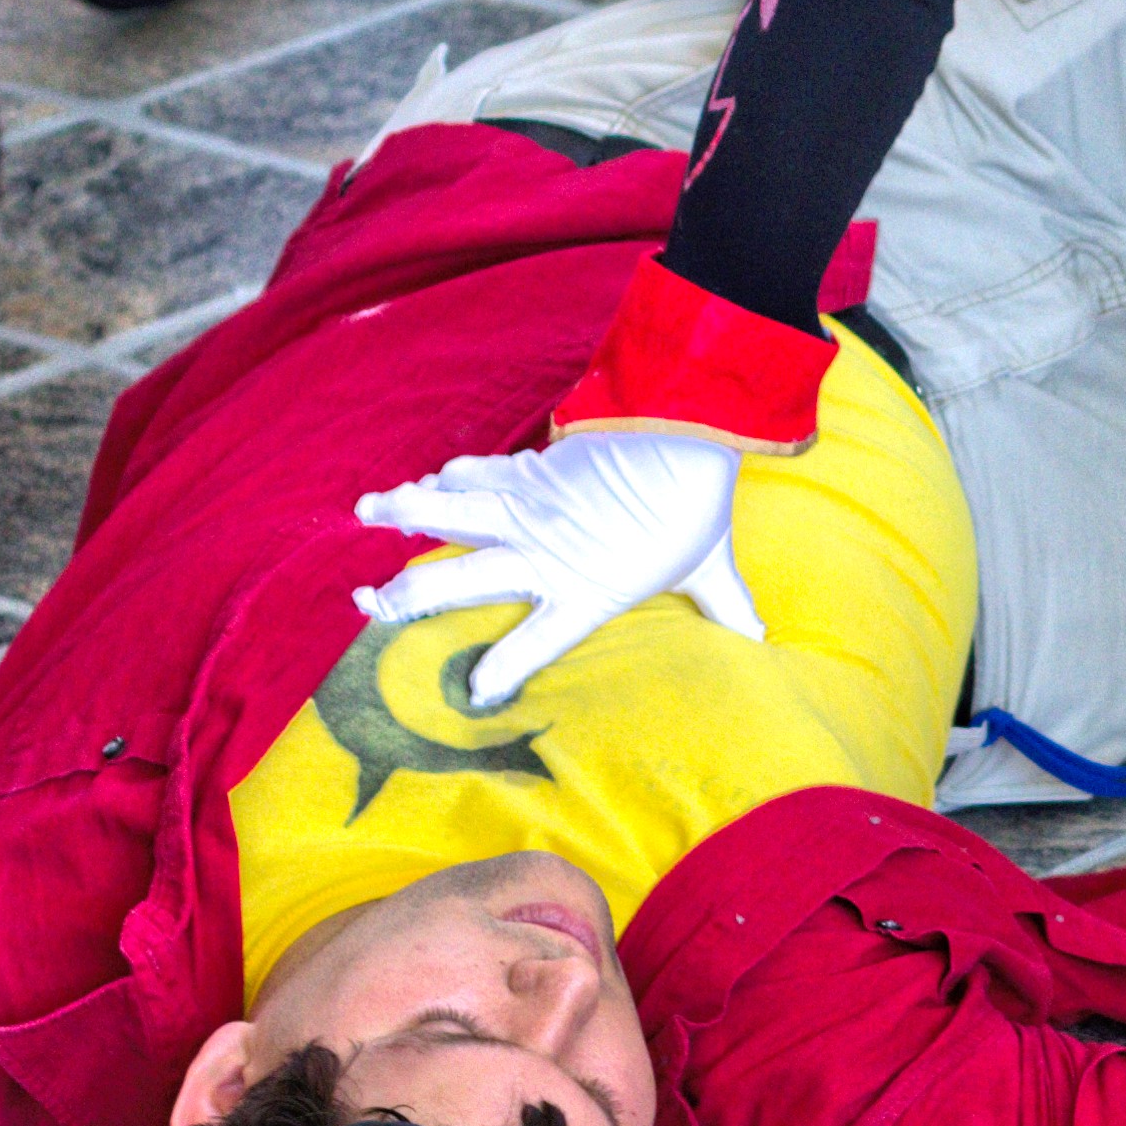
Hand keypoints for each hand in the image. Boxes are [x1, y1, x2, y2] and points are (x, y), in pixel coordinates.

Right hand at [353, 432, 760, 712]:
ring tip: (365, 513)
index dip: (503, 670)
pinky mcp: (530, 467)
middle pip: (463, 581)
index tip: (473, 694)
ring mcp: (530, 507)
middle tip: (367, 604)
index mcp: (586, 590)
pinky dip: (450, 476)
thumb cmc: (697, 505)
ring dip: (406, 511)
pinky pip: (477, 472)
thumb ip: (726, 604)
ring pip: (452, 513)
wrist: (692, 431)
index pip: (535, 643)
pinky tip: (426, 479)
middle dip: (409, 595)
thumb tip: (760, 635)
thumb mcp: (711, 564)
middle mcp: (545, 553)